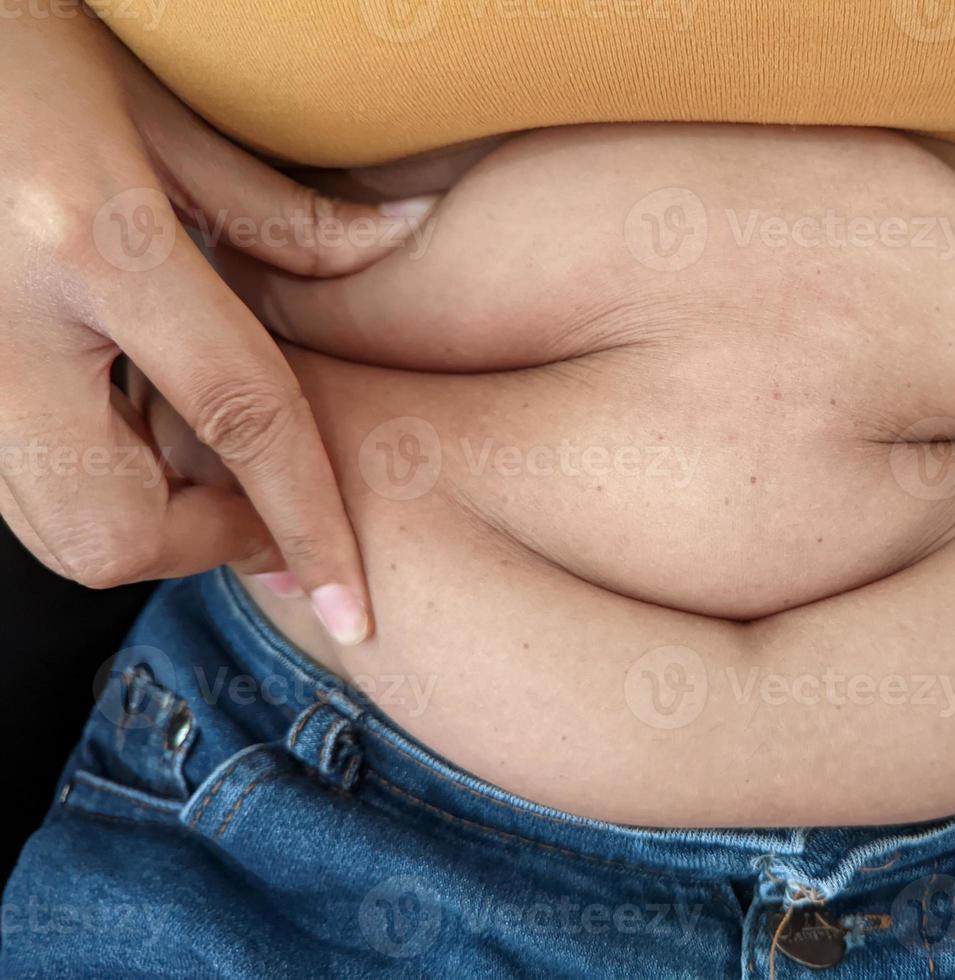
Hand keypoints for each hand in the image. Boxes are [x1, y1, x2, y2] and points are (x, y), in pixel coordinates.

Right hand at [0, 14, 432, 643]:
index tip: (350, 609)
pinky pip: (16, 486)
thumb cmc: (22, 44)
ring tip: (195, 459)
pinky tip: (125, 427)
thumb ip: (281, 212)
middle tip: (257, 503)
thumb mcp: (159, 114)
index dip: (306, 523)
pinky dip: (89, 488)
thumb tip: (399, 242)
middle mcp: (5, 325)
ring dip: (145, 524)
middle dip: (205, 546)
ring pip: (51, 528)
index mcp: (89, 242)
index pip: (238, 417)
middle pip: (114, 530)